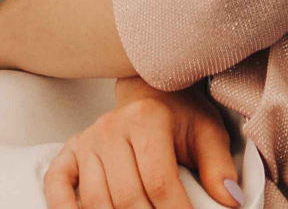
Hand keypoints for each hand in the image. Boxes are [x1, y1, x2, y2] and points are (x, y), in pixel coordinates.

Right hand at [43, 78, 241, 208]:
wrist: (149, 90)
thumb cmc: (180, 115)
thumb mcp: (207, 133)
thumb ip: (218, 167)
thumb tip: (231, 201)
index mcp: (146, 119)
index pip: (159, 183)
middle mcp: (110, 128)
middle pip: (126, 197)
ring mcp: (86, 140)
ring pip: (94, 199)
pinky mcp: (69, 151)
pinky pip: (56, 184)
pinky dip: (64, 208)